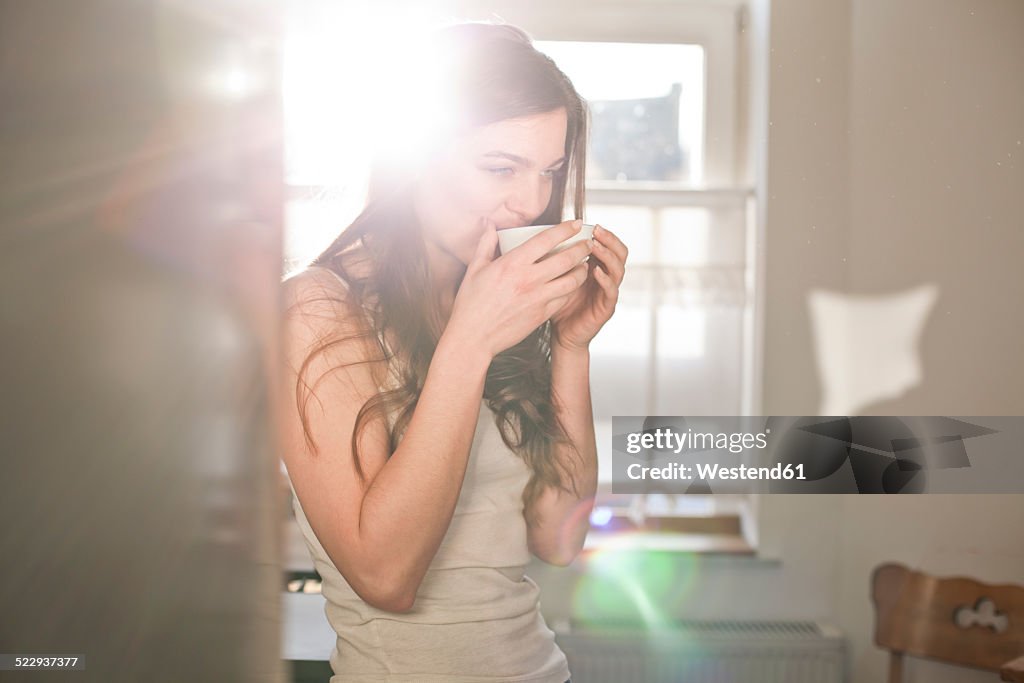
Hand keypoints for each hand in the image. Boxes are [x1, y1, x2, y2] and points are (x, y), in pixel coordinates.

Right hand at [445, 219, 592, 359]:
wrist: (473, 337)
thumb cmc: (471, 303)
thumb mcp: (475, 269)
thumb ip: (485, 244)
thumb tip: (489, 224)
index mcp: (512, 264)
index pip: (546, 239)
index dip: (566, 229)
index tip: (576, 224)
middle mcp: (528, 279)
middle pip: (567, 259)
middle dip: (582, 248)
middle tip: (588, 243)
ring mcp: (537, 298)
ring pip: (572, 281)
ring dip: (582, 270)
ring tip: (584, 264)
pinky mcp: (541, 315)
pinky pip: (564, 299)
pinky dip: (571, 290)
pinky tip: (571, 285)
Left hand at [550, 224, 626, 351]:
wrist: (562, 335)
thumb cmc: (559, 305)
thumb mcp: (557, 277)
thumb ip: (558, 260)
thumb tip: (545, 236)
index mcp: (597, 268)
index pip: (609, 246)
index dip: (604, 234)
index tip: (590, 224)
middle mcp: (607, 278)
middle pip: (620, 253)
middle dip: (610, 240)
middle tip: (597, 230)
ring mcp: (608, 293)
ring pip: (619, 269)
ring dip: (608, 255)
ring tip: (596, 246)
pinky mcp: (606, 308)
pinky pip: (611, 291)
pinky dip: (605, 279)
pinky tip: (595, 271)